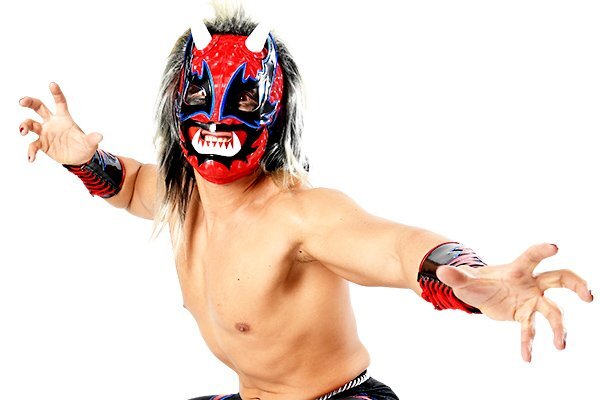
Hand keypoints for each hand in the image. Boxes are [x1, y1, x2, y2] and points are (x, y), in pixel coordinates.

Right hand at [19, 82, 102, 164]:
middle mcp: (52, 122)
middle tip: (21, 101)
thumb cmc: (84, 146)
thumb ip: (92, 139)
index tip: (52, 84)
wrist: (79, 159)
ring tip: (23, 132)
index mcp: (64, 117)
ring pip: (30, 124)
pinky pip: (33, 145)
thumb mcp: (90, 143)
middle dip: (29, 101)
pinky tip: (31, 159)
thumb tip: (100, 136)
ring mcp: (45, 132)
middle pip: (38, 107)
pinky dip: (31, 151)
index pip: (60, 102)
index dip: (56, 93)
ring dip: (24, 126)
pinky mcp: (42, 144)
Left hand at [436, 243, 592, 361]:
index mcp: (517, 268)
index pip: (532, 257)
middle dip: (576, 285)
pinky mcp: (525, 316)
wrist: (478, 293)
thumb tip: (440, 271)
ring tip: (561, 345)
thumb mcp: (463, 279)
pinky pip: (530, 330)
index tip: (555, 247)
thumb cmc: (475, 280)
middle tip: (589, 296)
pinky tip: (527, 357)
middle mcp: (531, 283)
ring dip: (560, 327)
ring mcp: (531, 300)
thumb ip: (455, 275)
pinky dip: (529, 343)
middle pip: (560, 279)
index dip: (542, 251)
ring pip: (553, 311)